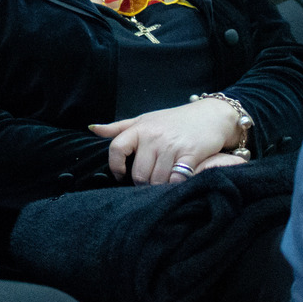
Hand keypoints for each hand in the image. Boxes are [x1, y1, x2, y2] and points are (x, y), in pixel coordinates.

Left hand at [90, 98, 240, 185]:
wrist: (210, 115)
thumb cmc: (173, 120)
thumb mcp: (145, 119)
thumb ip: (118, 127)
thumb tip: (91, 128)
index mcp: (139, 128)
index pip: (116, 149)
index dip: (115, 166)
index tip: (121, 175)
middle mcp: (154, 137)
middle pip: (138, 174)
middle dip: (142, 183)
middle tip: (148, 182)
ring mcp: (172, 146)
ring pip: (157, 180)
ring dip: (159, 186)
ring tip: (162, 182)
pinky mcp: (191, 155)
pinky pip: (177, 179)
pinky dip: (176, 184)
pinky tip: (177, 181)